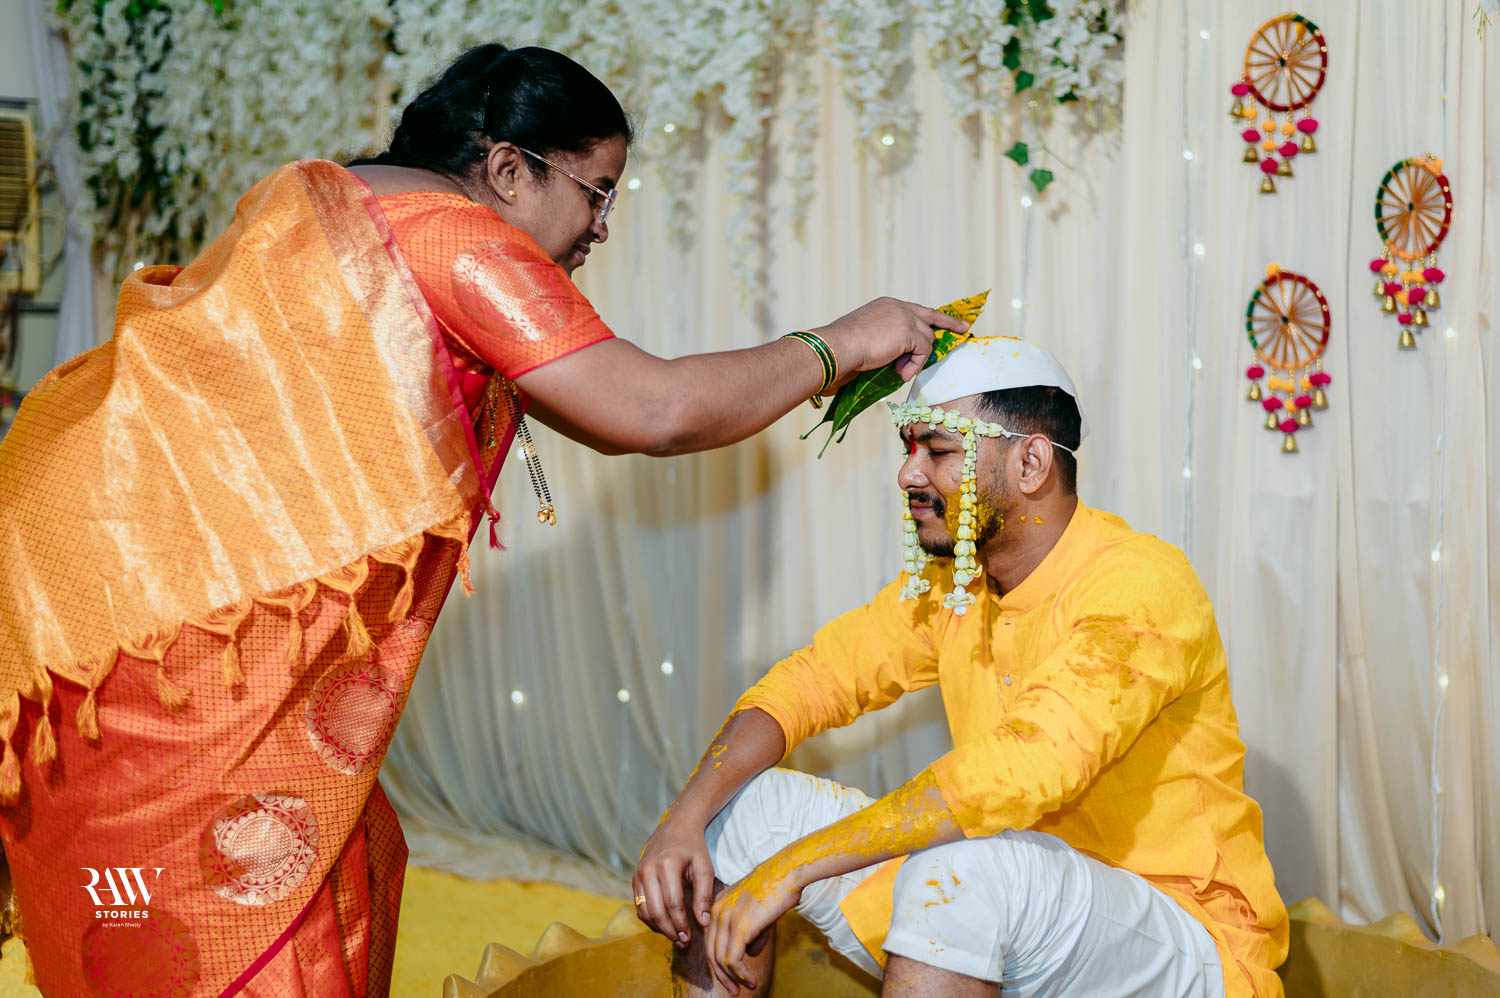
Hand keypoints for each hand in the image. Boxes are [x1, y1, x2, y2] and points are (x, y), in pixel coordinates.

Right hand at [632, 819, 715, 946]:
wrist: (675, 827)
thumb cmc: (693, 848)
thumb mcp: (704, 867)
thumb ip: (704, 895)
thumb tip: (703, 923)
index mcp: (667, 864)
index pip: (672, 903)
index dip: (681, 923)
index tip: (690, 937)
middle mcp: (648, 869)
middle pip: (655, 910)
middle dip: (669, 930)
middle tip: (682, 941)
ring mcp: (638, 874)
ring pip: (644, 911)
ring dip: (659, 928)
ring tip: (675, 935)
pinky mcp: (634, 878)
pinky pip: (639, 906)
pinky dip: (650, 919)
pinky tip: (664, 924)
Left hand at [705, 860, 802, 994]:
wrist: (787, 873)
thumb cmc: (778, 888)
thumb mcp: (760, 912)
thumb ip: (753, 932)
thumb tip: (751, 953)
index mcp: (719, 905)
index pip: (711, 939)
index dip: (718, 960)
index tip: (730, 975)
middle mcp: (717, 911)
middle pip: (710, 951)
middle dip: (721, 974)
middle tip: (733, 990)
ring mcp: (726, 918)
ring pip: (719, 959)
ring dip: (731, 979)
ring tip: (743, 989)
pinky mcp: (739, 927)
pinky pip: (732, 959)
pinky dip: (740, 974)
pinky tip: (750, 980)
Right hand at [814, 297, 969, 384]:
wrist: (838, 347)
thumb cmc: (844, 348)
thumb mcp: (867, 337)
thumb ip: (886, 340)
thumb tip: (899, 358)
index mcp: (887, 305)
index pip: (915, 310)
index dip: (929, 318)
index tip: (943, 322)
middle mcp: (898, 307)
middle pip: (931, 316)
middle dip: (949, 323)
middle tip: (964, 329)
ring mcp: (905, 318)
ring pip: (927, 339)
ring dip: (917, 358)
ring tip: (899, 370)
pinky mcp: (909, 332)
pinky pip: (923, 351)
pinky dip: (915, 365)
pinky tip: (900, 373)